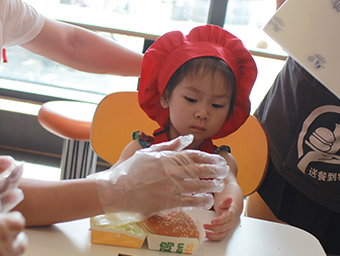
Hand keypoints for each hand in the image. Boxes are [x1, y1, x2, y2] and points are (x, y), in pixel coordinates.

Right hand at [96, 135, 228, 219]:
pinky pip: (188, 201)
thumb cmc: (128, 171)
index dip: (208, 157)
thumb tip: (186, 138)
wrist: (114, 191)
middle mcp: (170, 171)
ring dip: (211, 184)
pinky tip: (207, 200)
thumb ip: (169, 146)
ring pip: (197, 184)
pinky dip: (200, 200)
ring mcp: (169, 186)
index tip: (217, 158)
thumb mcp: (147, 153)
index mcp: (166, 157)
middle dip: (214, 169)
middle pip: (198, 169)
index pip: (192, 155)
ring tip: (220, 184)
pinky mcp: (166, 201)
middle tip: (224, 169)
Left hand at [203, 197, 238, 240]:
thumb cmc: (225, 208)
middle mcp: (230, 223)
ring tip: (204, 232)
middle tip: (204, 225)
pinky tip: (206, 235)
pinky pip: (219, 237)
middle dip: (213, 228)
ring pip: (221, 234)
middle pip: (223, 227)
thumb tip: (230, 198)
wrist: (230, 212)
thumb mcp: (224, 203)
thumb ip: (225, 202)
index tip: (212, 221)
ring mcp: (227, 229)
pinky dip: (212, 237)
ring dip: (212, 235)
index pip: (226, 218)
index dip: (219, 220)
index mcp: (230, 215)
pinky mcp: (224, 232)